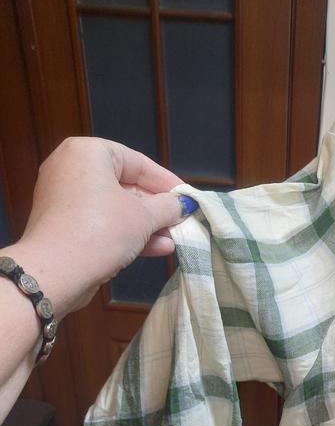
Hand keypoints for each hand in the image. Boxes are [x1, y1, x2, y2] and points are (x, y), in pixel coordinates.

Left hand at [9, 136, 195, 318]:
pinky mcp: (64, 226)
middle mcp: (72, 169)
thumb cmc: (102, 230)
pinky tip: (157, 248)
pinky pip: (102, 224)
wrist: (56, 272)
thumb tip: (181, 204)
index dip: (166, 181)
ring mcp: (65, 199)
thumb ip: (167, 207)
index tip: (187, 197)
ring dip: (146, 226)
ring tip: (173, 239)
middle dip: (156, 208)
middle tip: (181, 221)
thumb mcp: (143, 217)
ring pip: (115, 209)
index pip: (137, 161)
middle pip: (126, 186)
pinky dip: (127, 234)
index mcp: (88, 153)